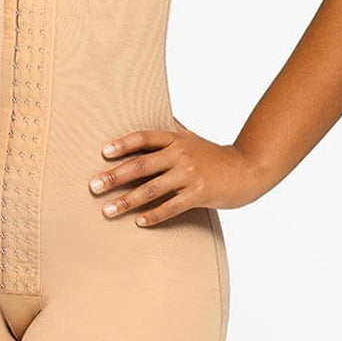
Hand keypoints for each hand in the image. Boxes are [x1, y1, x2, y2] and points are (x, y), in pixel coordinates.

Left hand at [88, 117, 268, 224]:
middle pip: (141, 165)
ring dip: (127, 201)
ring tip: (107, 211)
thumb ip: (171, 131)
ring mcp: (190, 175)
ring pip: (152, 189)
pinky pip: (172, 207)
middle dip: (114, 176)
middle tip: (93, 186)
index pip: (144, 138)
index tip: (103, 152)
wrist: (248, 169)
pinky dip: (154, 215)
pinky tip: (139, 222)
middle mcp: (181, 155)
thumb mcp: (192, 138)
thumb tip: (153, 118)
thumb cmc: (215, 155)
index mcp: (176, 139)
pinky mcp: (200, 194)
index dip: (123, 144)